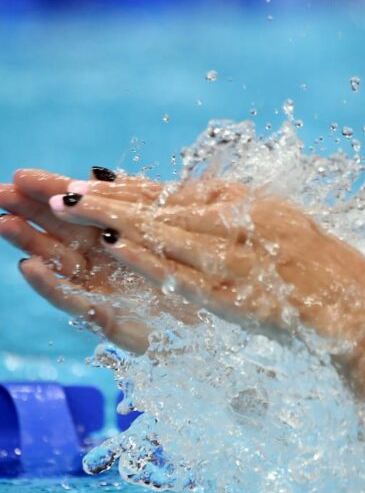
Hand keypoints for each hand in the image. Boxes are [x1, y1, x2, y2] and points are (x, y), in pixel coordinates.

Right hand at [1, 169, 198, 352]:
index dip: (50, 192)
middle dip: (27, 213)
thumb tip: (95, 172)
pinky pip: (78, 302)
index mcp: (117, 236)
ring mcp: (104, 291)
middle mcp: (103, 263)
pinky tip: (29, 265)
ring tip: (5, 223)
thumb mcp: (167, 230)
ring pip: (59, 264)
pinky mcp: (111, 321)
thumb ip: (133, 201)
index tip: (20, 175)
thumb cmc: (190, 273)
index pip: (78, 210)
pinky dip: (51, 285)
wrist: (215, 315)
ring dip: (31, 243)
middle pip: (58, 234)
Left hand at [44, 173, 364, 347]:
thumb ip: (246, 221)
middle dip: (114, 198)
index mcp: (265, 206)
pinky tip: (117, 249)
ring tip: (73, 211)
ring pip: (172, 233)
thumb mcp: (291, 234)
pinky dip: (152, 260)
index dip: (137, 188)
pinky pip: (190, 275)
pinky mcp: (247, 296)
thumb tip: (197, 210)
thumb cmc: (337, 280)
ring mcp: (251, 260)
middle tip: (62, 189)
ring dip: (119, 219)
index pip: (188, 192)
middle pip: (171, 206)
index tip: (94, 181)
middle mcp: (255, 224)